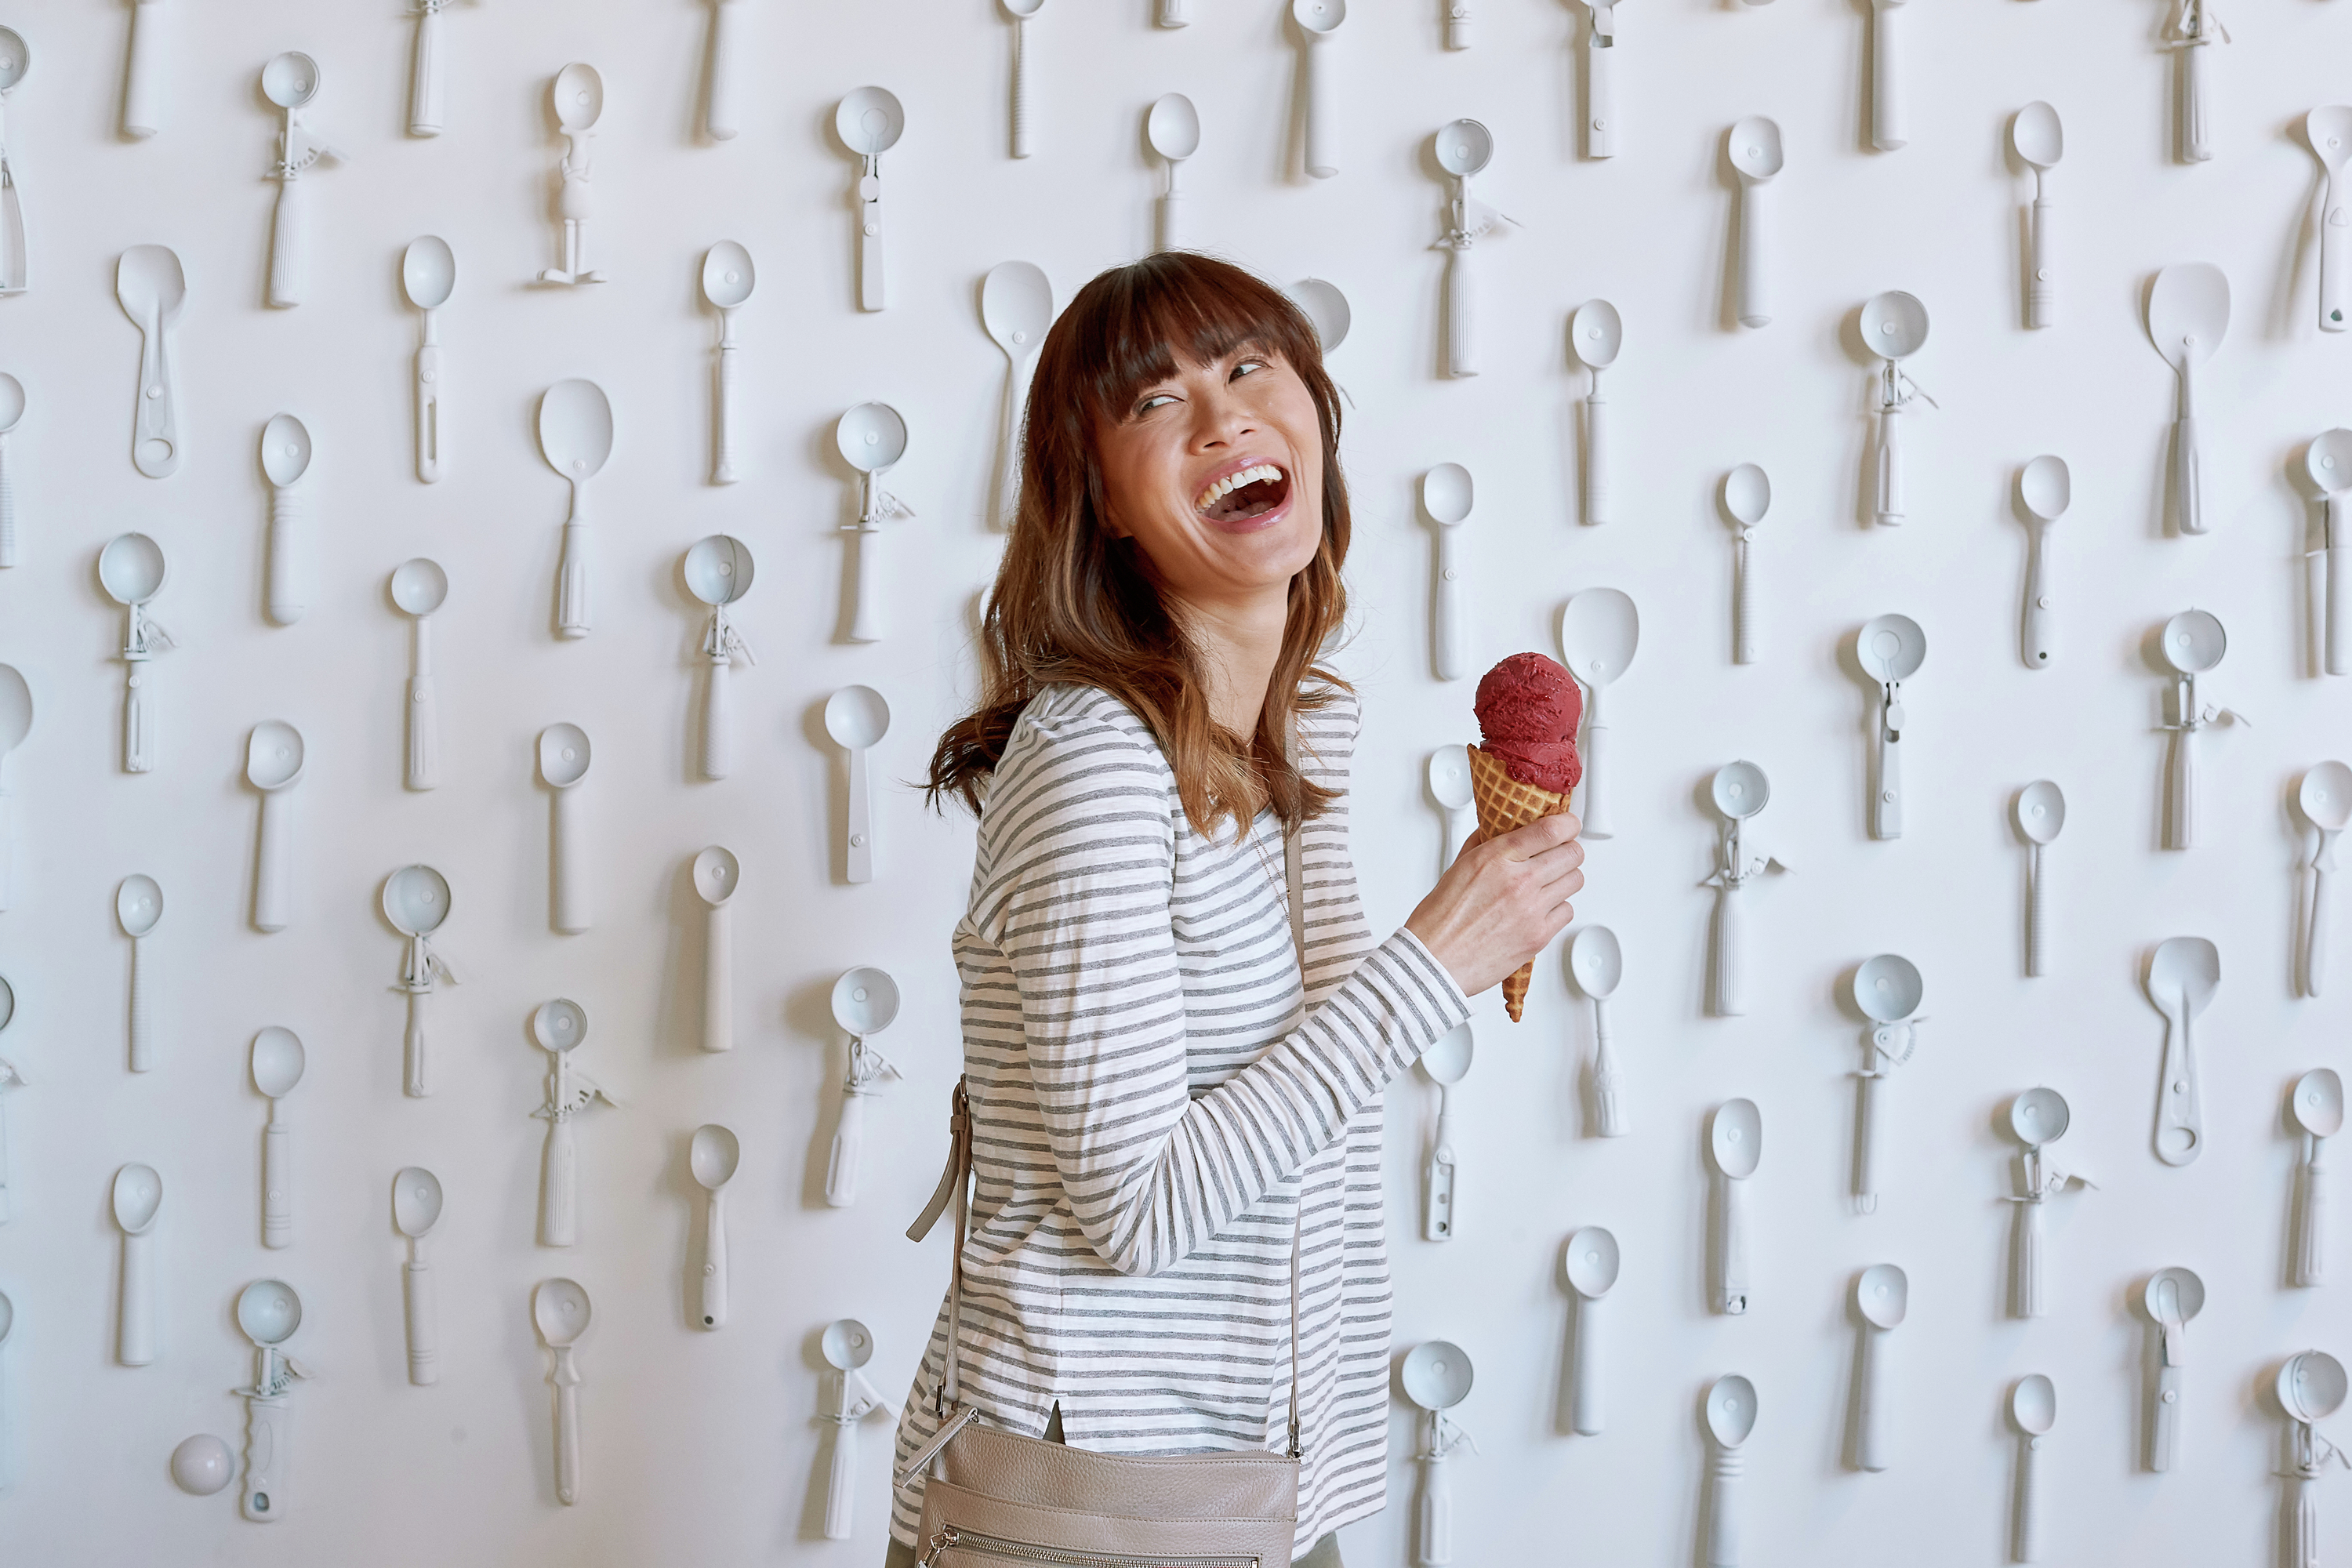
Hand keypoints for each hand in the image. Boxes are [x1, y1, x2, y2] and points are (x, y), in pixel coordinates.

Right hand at [1405, 812, 1583, 997]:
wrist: (1435, 960)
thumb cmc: (1440, 919)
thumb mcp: (1459, 866)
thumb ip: (1484, 843)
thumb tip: (1499, 828)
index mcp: (1496, 858)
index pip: (1550, 830)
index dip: (1567, 824)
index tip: (1568, 825)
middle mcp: (1518, 881)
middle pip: (1572, 854)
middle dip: (1568, 851)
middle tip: (1559, 854)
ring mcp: (1532, 909)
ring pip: (1575, 881)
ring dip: (1564, 879)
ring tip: (1548, 883)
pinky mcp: (1539, 935)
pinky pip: (1568, 911)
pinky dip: (1558, 908)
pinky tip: (1540, 908)